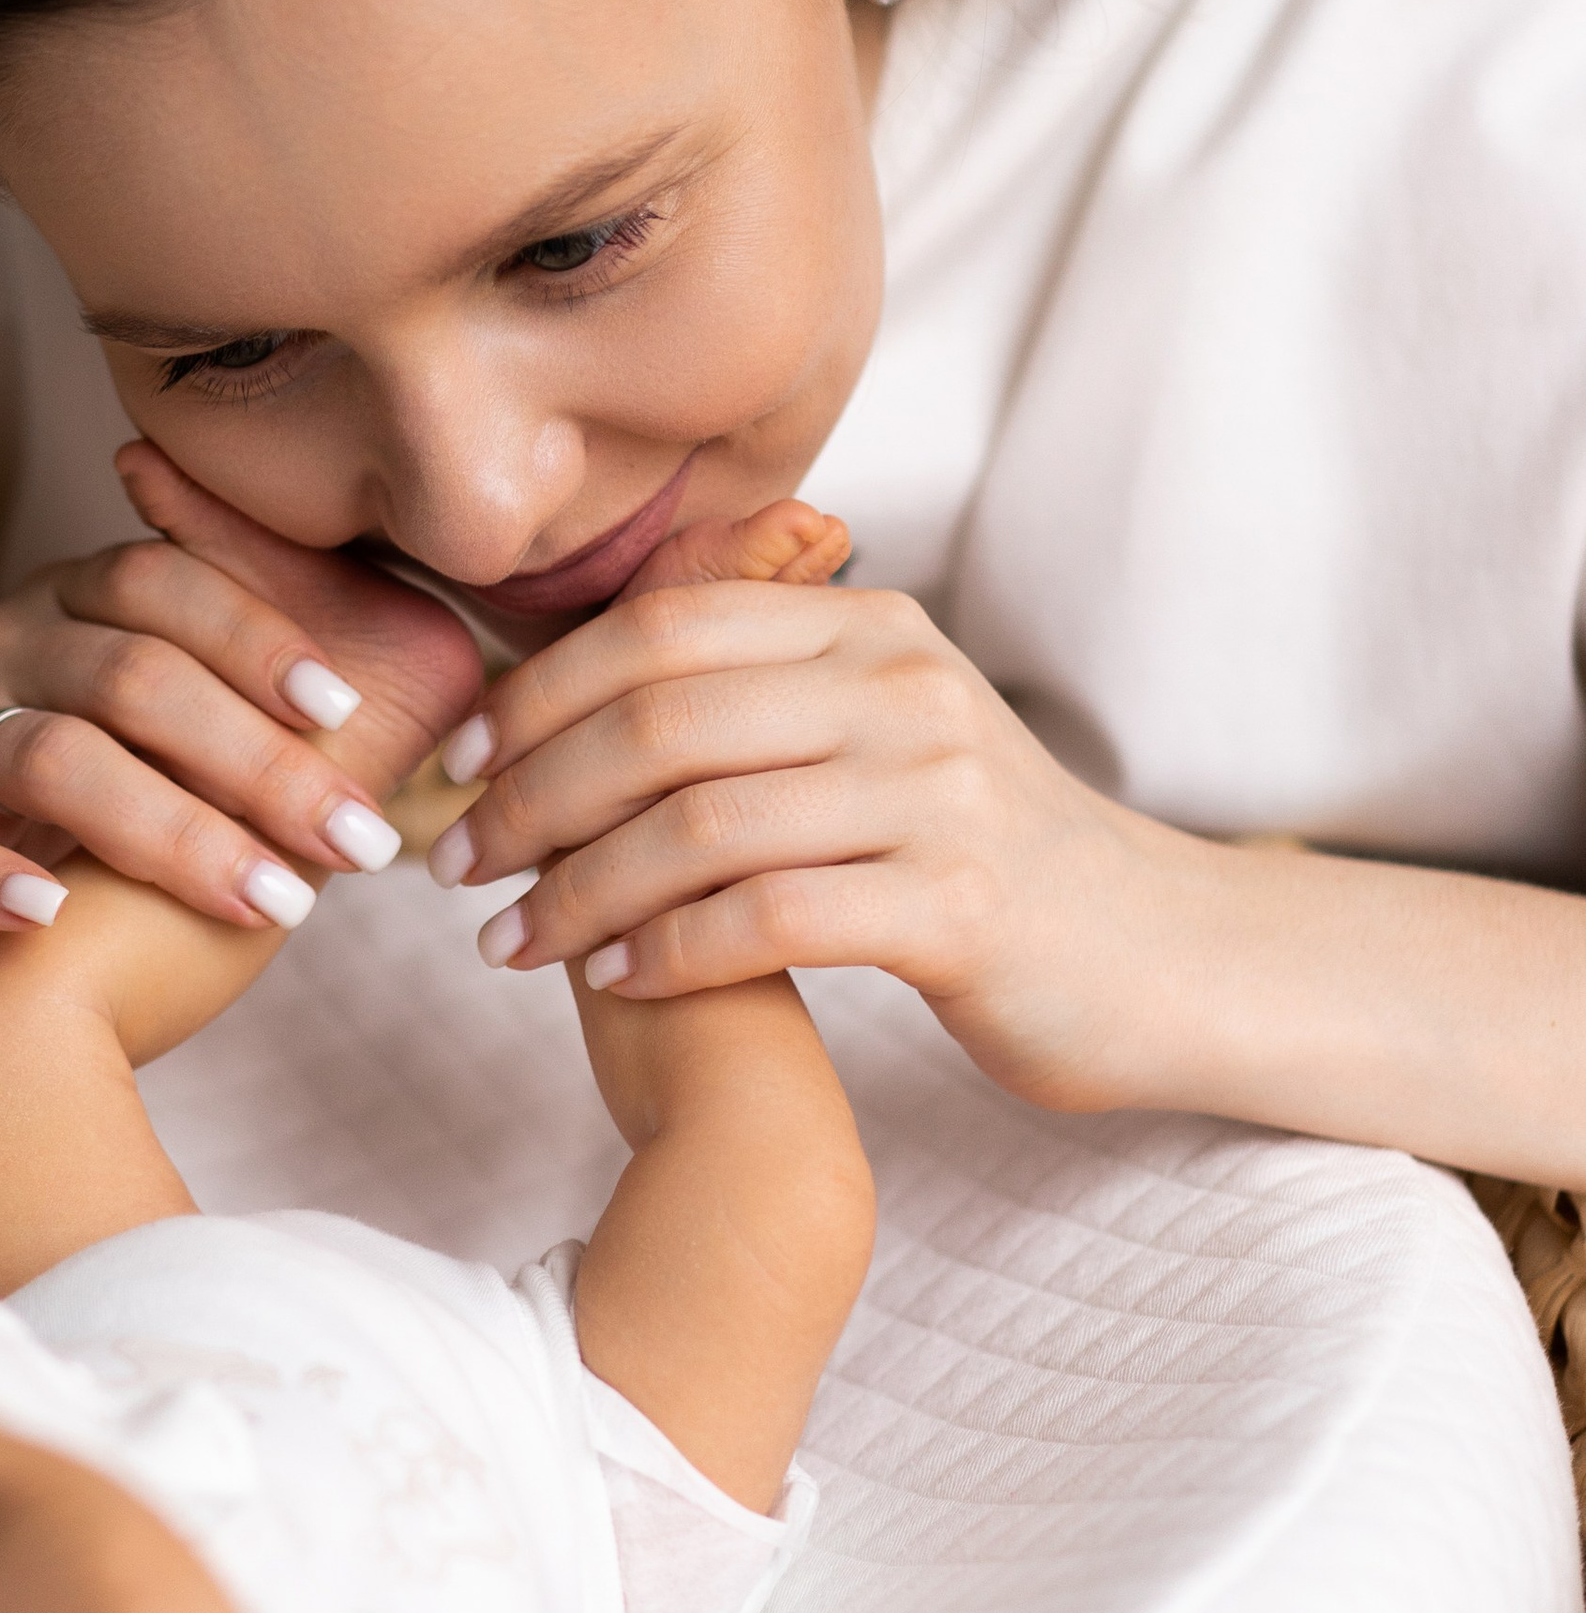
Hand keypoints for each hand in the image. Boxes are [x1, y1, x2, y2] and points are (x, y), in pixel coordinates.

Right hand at [0, 450, 483, 978]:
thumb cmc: (20, 779)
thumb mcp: (114, 709)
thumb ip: (222, 695)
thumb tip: (406, 703)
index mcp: (66, 608)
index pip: (165, 587)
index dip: (257, 636)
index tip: (347, 709)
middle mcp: (0, 652)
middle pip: (133, 677)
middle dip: (260, 761)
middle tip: (359, 841)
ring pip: (52, 759)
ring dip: (172, 832)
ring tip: (270, 904)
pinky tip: (52, 916)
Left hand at [429, 509, 1196, 1114]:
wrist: (1160, 956)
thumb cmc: (980, 859)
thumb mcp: (882, 734)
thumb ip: (760, 700)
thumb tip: (577, 696)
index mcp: (867, 628)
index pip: (660, 630)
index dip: (537, 691)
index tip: (460, 759)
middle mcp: (902, 688)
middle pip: (660, 721)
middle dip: (529, 795)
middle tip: (453, 863)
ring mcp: (938, 793)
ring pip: (698, 824)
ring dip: (576, 889)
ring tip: (506, 942)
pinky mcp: (958, 906)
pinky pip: (769, 918)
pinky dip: (668, 951)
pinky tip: (610, 983)